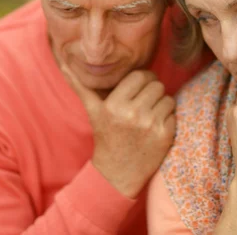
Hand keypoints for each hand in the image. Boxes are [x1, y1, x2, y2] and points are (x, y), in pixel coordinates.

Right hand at [61, 64, 175, 197]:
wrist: (117, 173)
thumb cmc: (105, 137)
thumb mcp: (92, 110)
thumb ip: (80, 85)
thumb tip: (62, 62)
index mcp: (114, 104)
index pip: (141, 75)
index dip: (143, 79)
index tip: (140, 88)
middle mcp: (133, 113)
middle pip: (157, 85)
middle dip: (153, 91)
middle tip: (146, 101)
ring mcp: (150, 125)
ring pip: (168, 98)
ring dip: (162, 104)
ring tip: (151, 113)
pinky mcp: (164, 136)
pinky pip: (174, 114)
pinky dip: (168, 118)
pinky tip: (156, 126)